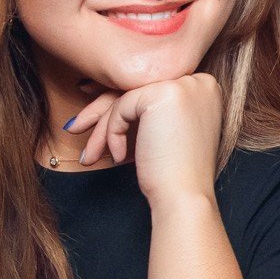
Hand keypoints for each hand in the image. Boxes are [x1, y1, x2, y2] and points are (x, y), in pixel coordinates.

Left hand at [66, 73, 224, 204]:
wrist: (185, 196)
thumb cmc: (175, 173)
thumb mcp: (166, 133)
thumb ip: (151, 110)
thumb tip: (104, 91)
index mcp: (204, 89)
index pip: (150, 89)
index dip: (119, 102)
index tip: (93, 113)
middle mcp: (198, 82)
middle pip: (136, 90)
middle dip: (101, 111)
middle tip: (75, 127)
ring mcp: (183, 85)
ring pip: (125, 98)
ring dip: (102, 129)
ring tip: (89, 155)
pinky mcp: (164, 93)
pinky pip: (122, 106)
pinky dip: (113, 133)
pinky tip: (118, 157)